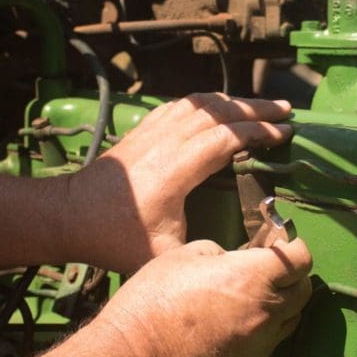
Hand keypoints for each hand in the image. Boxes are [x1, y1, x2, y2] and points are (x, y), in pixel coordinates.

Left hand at [67, 93, 291, 270]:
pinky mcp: (142, 130)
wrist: (69, 216)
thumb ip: (204, 252)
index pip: (226, 138)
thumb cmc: (114, 238)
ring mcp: (151, 131)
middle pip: (218, 111)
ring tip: (260, 106)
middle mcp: (165, 141)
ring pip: (200, 102)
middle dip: (256, 108)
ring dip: (234, 101)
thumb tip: (242, 253)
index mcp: (175, 169)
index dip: (259, 132)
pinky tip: (219, 106)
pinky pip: (181, 104)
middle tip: (287, 110)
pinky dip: (207, 101)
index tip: (285, 133)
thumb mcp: (163, 255)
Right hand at [94, 237, 311, 356]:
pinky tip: (229, 328)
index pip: (301, 258)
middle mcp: (266, 314)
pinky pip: (265, 346)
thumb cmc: (153, 301)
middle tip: (264, 270)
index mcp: (253, 278)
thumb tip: (232, 261)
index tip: (276, 244)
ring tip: (248, 299)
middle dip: (291, 277)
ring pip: (289, 321)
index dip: (292, 247)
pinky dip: (258, 333)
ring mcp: (259, 348)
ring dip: (278, 306)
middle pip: (303, 291)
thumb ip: (219, 254)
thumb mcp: (183, 257)